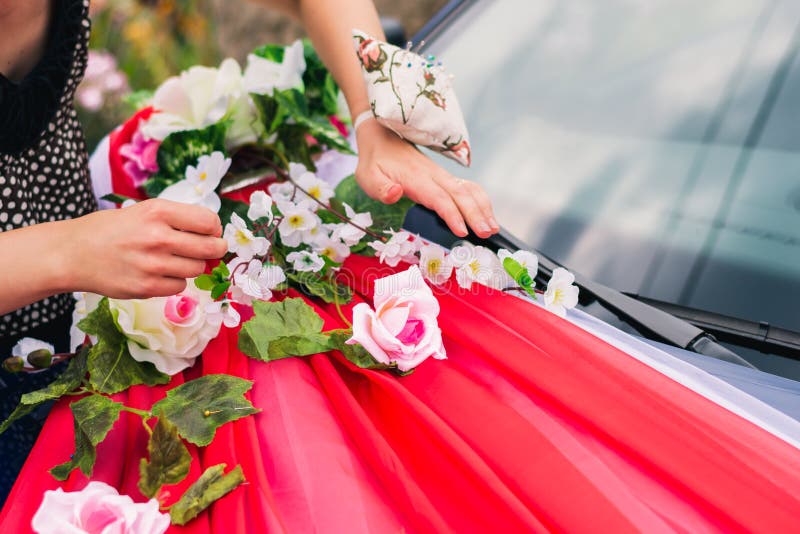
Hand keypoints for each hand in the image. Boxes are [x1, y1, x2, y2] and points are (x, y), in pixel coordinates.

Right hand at [62, 199, 227, 297]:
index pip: (209, 222)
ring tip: (174, 259)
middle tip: (213, 249)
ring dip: (191, 265)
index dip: (214, 228)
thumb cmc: (112, 229)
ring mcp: (153, 265)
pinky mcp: (147, 287)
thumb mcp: (144, 211)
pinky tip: (158, 273)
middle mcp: (158, 237)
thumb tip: (214, 233)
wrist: (73, 253)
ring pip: (197, 269)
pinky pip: (179, 286)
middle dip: (216, 249)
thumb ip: (177, 219)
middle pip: (210, 248)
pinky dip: (174, 281)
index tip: (211, 232)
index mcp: (158, 212)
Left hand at [354, 119, 498, 237]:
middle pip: (460, 194)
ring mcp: (441, 175)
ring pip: (468, 189)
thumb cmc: (374, 162)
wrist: (382, 136)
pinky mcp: (444, 177)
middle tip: (486, 233)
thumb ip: (381, 188)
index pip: (438, 198)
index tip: (462, 231)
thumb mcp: (367, 177)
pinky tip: (486, 214)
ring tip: (493, 227)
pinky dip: (480, 200)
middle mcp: (433, 175)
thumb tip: (395, 193)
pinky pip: (467, 187)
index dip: (452, 215)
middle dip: (475, 214)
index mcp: (415, 178)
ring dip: (483, 207)